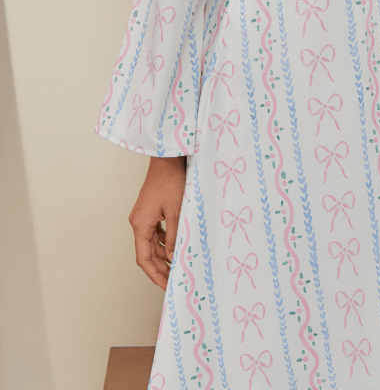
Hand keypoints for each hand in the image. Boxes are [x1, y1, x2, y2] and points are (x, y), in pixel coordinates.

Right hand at [129, 156, 186, 288]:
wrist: (167, 159)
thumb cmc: (170, 181)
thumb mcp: (176, 212)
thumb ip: (174, 237)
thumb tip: (172, 258)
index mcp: (140, 225)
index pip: (144, 259)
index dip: (155, 275)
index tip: (166, 287)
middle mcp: (138, 222)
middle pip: (146, 253)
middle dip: (159, 269)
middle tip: (173, 282)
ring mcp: (143, 216)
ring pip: (151, 243)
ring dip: (162, 256)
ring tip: (176, 268)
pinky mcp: (150, 210)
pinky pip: (155, 232)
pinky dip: (164, 242)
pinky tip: (174, 247)